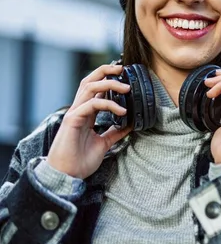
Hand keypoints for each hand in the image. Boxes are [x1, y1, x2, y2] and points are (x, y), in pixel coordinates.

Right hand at [47, 64, 132, 178]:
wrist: (67, 175)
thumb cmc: (80, 161)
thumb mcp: (104, 143)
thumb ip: (115, 132)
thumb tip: (130, 124)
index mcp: (86, 113)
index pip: (95, 89)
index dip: (108, 78)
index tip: (124, 75)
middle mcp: (79, 110)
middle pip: (89, 81)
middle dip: (105, 71)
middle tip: (123, 68)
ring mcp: (75, 114)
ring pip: (89, 87)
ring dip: (109, 84)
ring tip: (127, 88)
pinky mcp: (73, 120)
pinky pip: (91, 105)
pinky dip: (108, 104)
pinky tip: (121, 111)